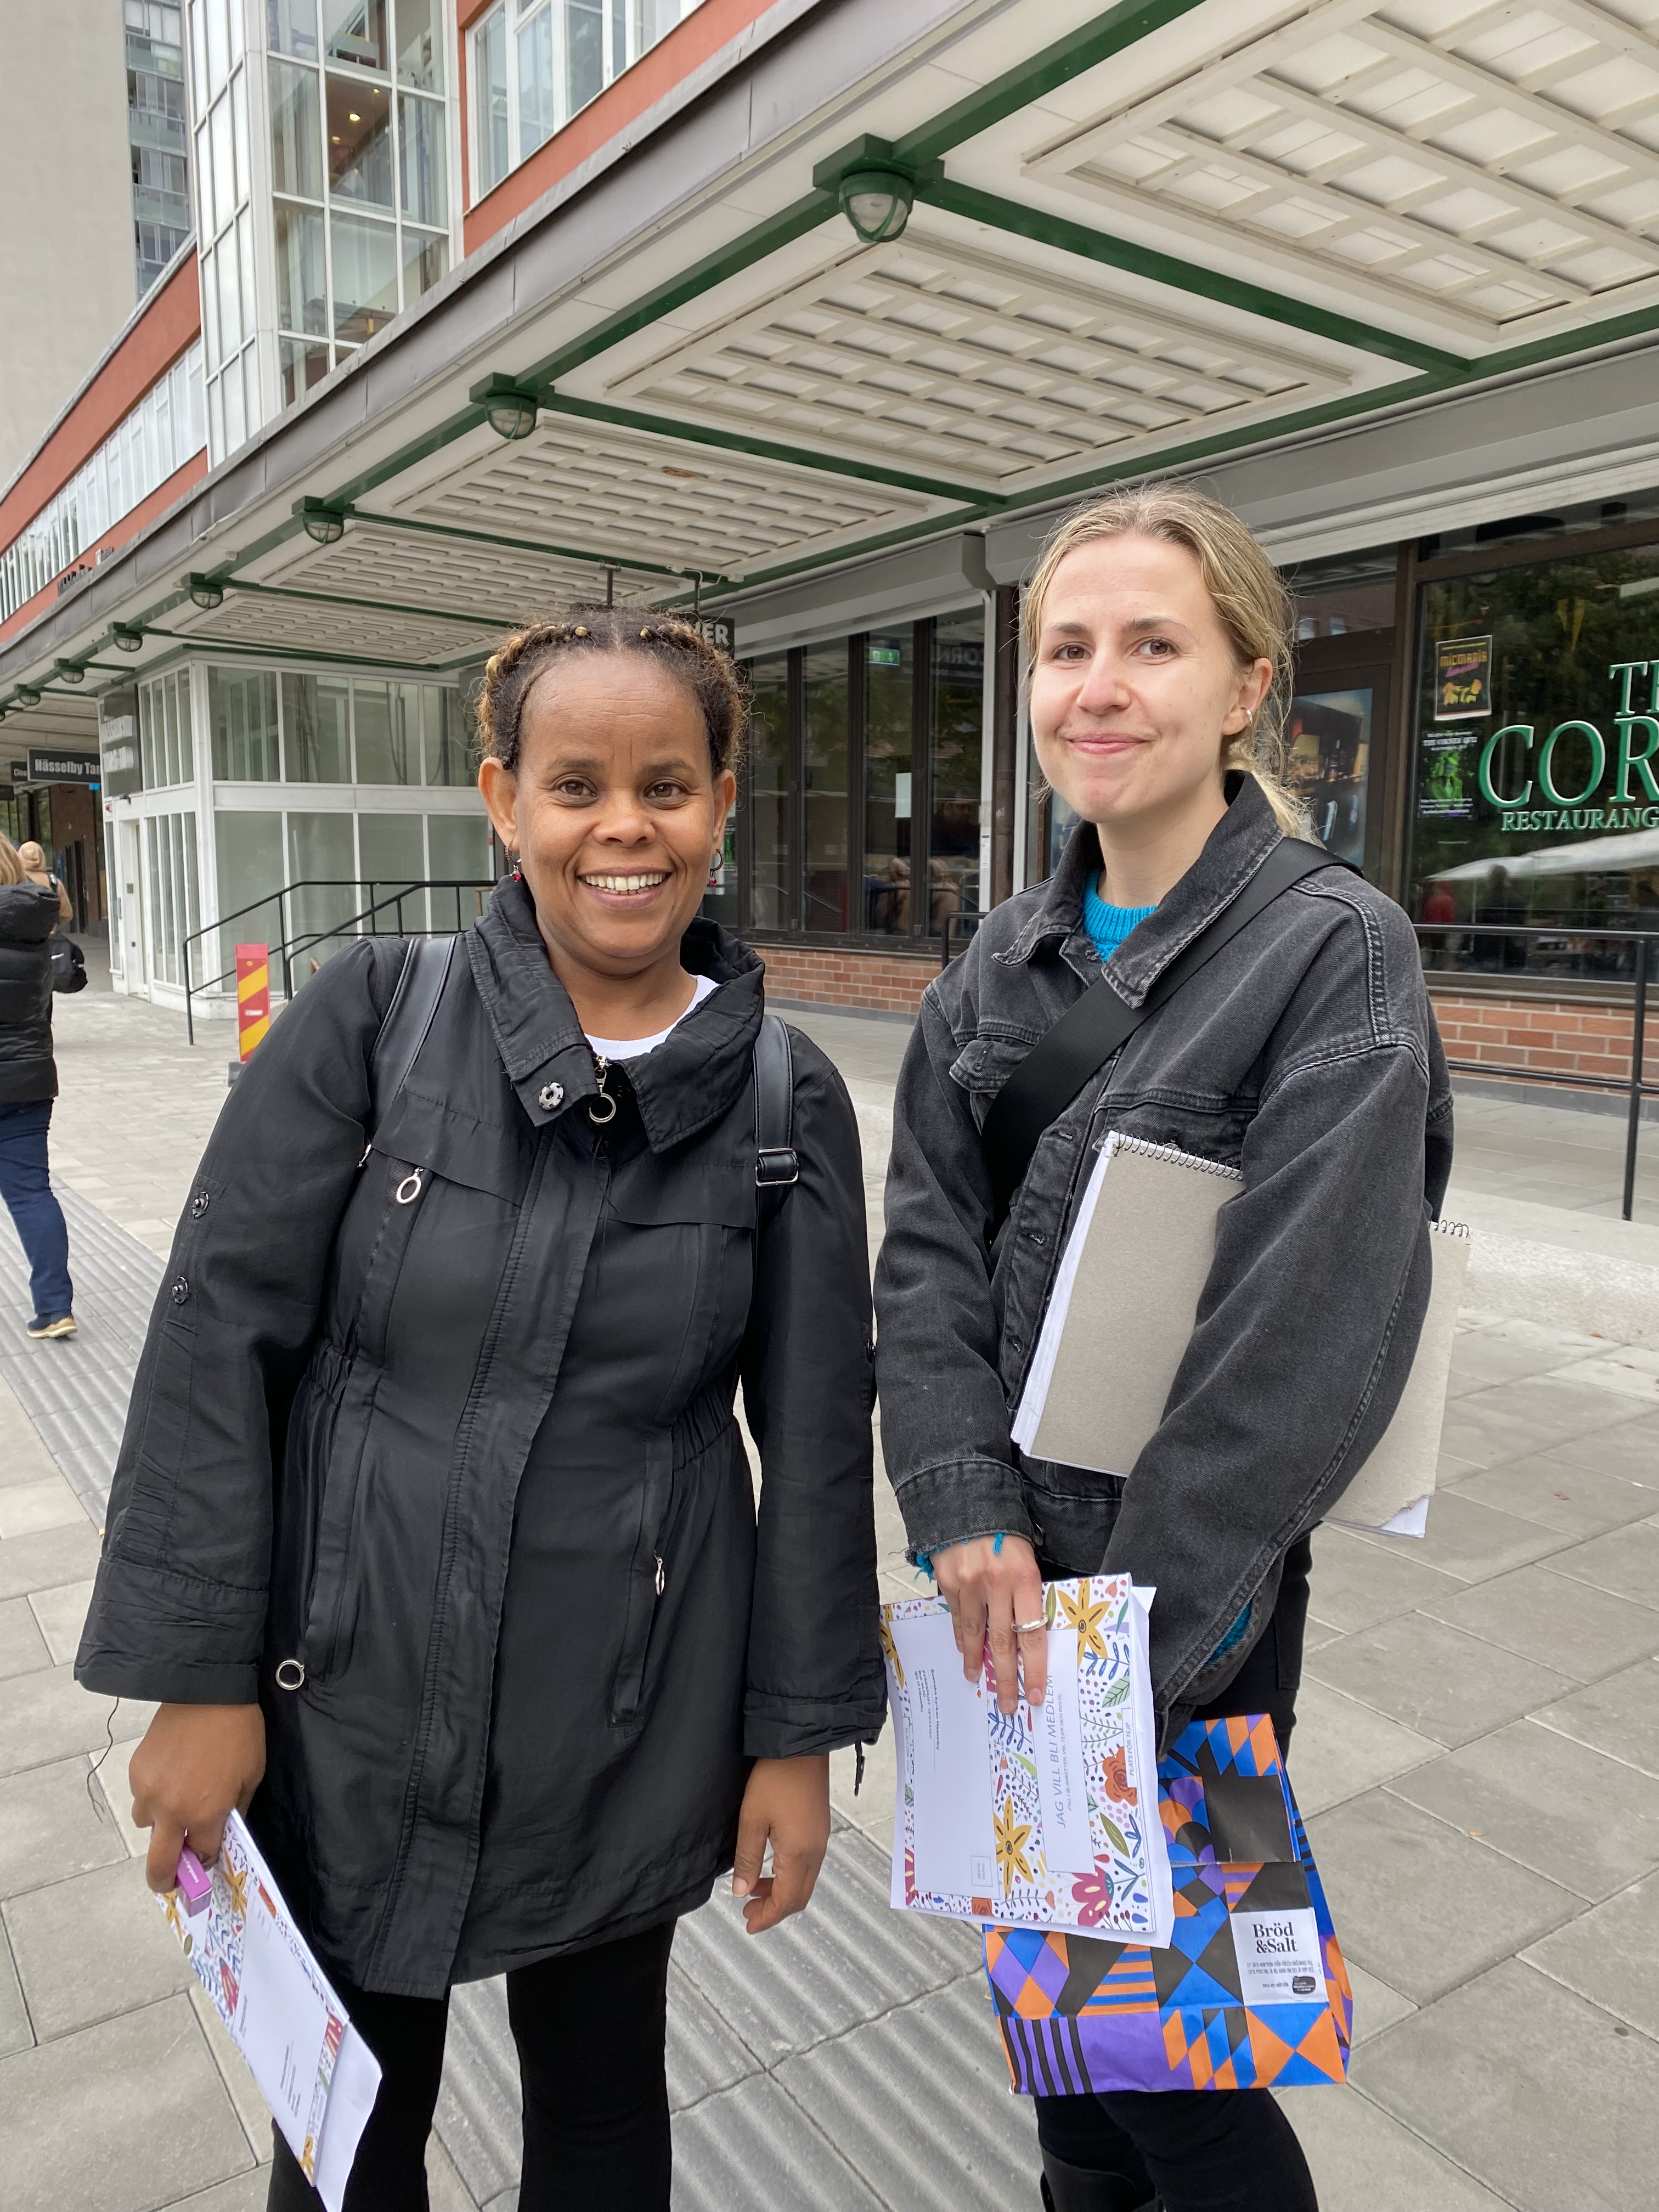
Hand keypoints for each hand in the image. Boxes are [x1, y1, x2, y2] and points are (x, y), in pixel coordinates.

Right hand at [128, 1703, 266, 1894]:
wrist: (207, 1690)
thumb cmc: (239, 1733)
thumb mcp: (251, 1775)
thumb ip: (235, 1810)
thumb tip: (224, 1831)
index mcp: (205, 1814)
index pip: (201, 1856)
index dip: (205, 1860)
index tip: (206, 1859)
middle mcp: (172, 1810)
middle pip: (158, 1865)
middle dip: (164, 1880)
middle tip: (169, 1882)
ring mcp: (148, 1791)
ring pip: (146, 1825)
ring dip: (160, 1823)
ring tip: (177, 1799)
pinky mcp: (135, 1771)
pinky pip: (141, 1796)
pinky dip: (153, 1794)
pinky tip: (171, 1772)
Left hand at [730, 1754, 829, 1934]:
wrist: (802, 1745)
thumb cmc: (775, 1778)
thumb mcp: (751, 1819)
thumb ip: (747, 1858)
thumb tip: (741, 1891)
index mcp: (799, 1854)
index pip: (786, 1901)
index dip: (768, 1917)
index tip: (749, 1925)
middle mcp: (816, 1851)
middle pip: (799, 1896)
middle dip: (775, 1908)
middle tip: (749, 1910)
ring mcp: (821, 1839)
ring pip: (804, 1880)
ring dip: (781, 1891)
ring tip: (755, 1888)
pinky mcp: (820, 1827)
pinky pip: (808, 1864)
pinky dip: (789, 1874)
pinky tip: (772, 1865)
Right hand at [934, 1533, 1045, 1713]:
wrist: (968, 1500)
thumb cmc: (1005, 1532)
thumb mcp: (1026, 1558)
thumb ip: (1025, 1593)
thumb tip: (1024, 1635)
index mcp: (1024, 1578)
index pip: (1032, 1633)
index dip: (1034, 1668)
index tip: (1035, 1693)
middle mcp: (997, 1584)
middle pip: (1003, 1642)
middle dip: (1006, 1678)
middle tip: (1007, 1703)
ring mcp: (969, 1584)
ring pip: (974, 1633)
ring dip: (976, 1661)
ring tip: (977, 1680)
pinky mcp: (947, 1580)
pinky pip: (956, 1616)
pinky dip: (960, 1636)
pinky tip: (963, 1650)